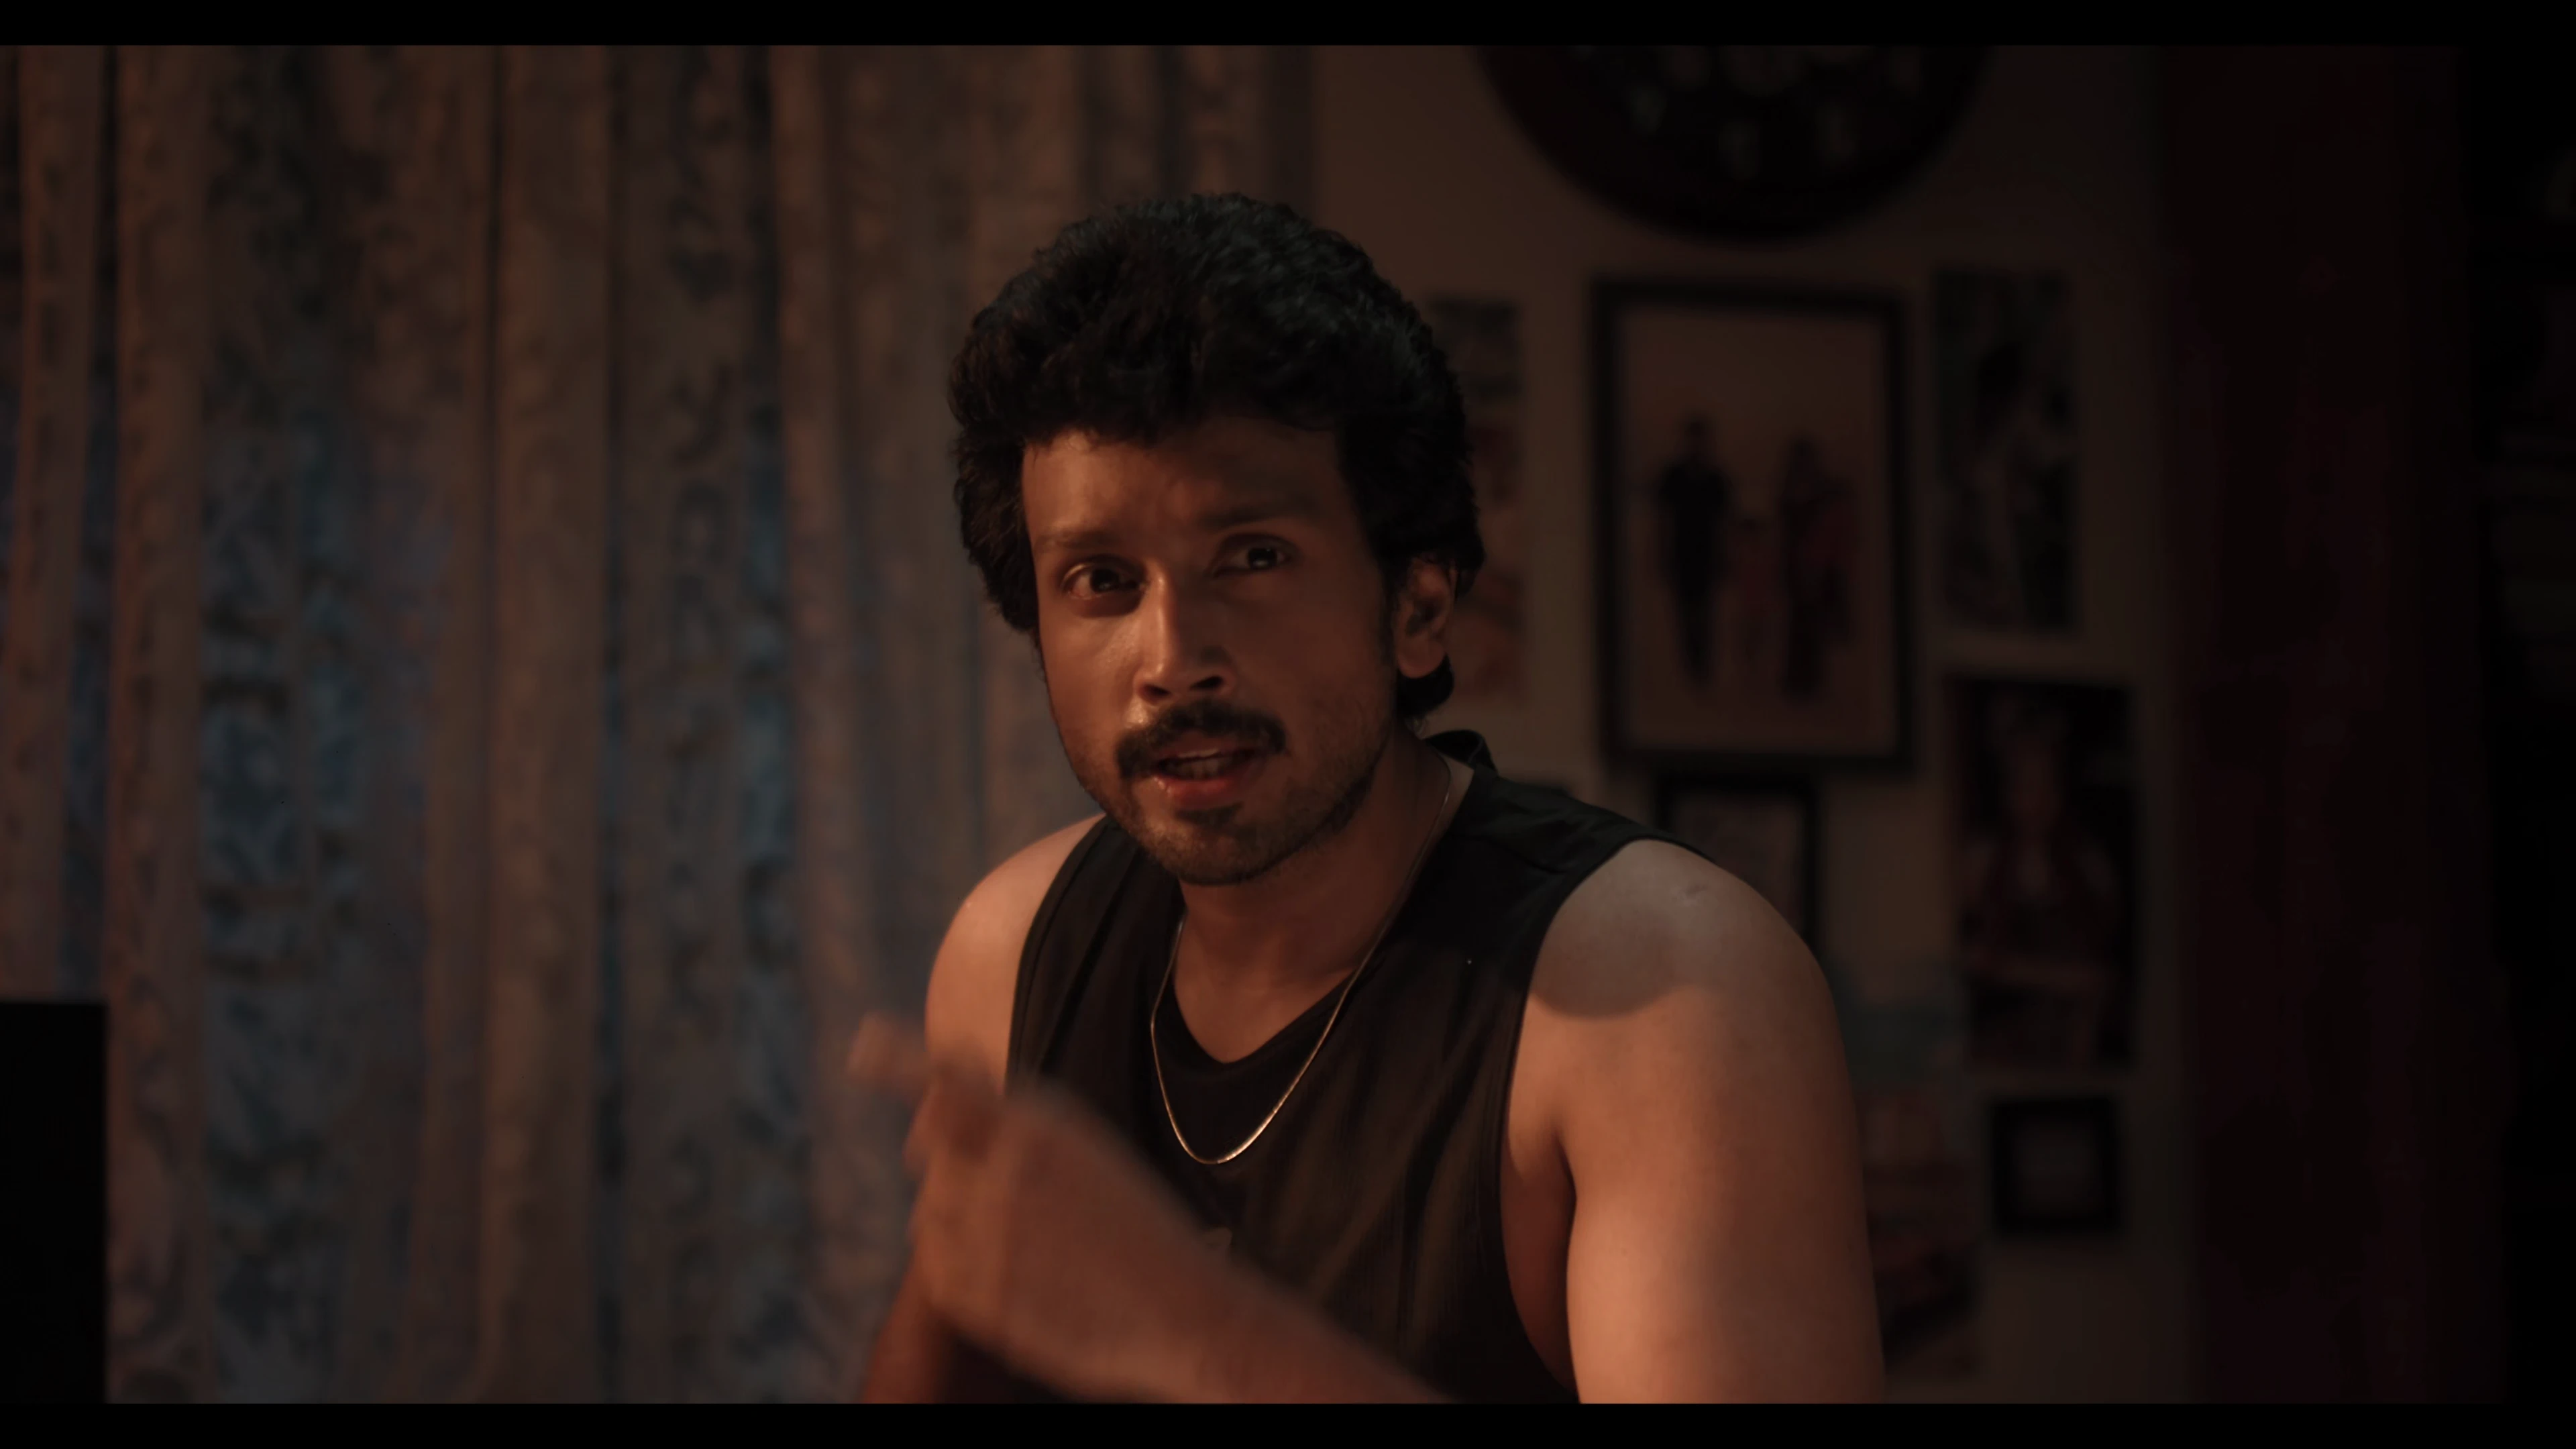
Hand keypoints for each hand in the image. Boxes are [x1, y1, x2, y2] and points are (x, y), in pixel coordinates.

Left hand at [848, 1015, 1237, 1400]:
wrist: (1187, 1311)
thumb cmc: (1139, 1229)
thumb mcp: (1087, 1152)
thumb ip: (1016, 1122)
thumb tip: (935, 1094)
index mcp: (1042, 1127)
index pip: (948, 1085)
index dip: (899, 1066)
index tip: (863, 1048)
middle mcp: (1008, 1173)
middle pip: (929, 1153)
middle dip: (949, 1166)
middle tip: (999, 1193)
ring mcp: (991, 1237)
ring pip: (926, 1214)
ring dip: (953, 1219)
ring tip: (1020, 1241)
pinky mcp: (982, 1296)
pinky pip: (935, 1270)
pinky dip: (957, 1271)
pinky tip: (1014, 1278)